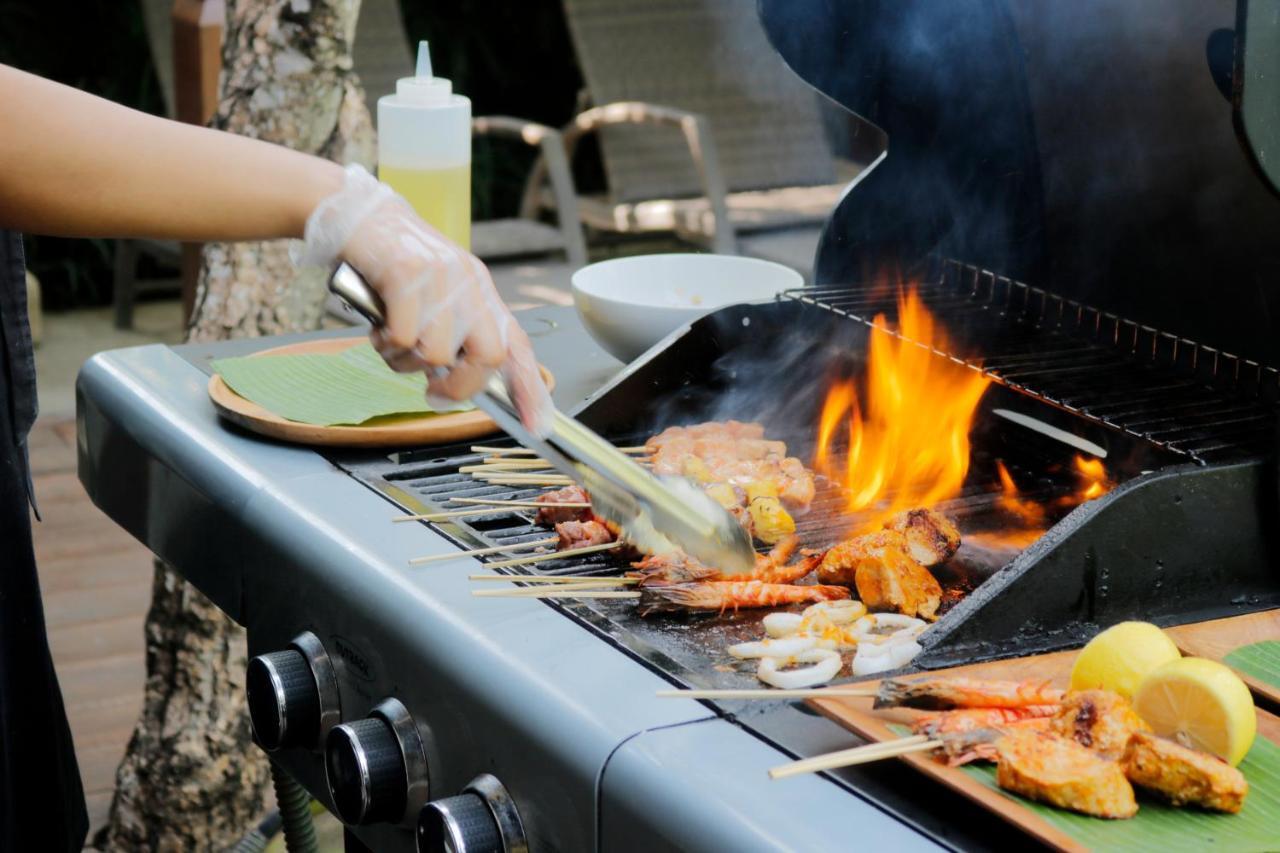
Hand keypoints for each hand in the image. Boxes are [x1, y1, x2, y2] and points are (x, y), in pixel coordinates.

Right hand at [297, 164, 552, 434]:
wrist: (358, 217)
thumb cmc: (392, 266)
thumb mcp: (436, 294)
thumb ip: (453, 332)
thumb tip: (456, 383)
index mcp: (480, 289)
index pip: (516, 344)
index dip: (529, 387)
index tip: (536, 424)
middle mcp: (468, 282)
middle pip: (487, 356)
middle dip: (459, 387)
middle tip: (433, 393)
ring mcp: (440, 278)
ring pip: (438, 353)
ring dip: (407, 362)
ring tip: (390, 341)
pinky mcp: (407, 274)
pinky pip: (403, 337)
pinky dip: (386, 344)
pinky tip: (377, 326)